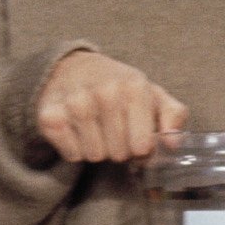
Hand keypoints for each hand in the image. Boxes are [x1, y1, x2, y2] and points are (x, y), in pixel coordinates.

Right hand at [34, 49, 185, 164]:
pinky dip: (75, 149)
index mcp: (134, 87)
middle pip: (119, 153)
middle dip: (119, 148)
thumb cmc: (119, 87)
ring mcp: (75, 103)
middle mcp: (104, 92)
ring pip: (94, 156)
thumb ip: (174, 116)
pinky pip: (72, 155)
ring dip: (97, 148)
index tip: (137, 137)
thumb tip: (173, 143)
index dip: (141, 149)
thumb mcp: (153, 95)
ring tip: (95, 128)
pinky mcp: (50, 116)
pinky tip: (77, 129)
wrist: (73, 68)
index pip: (142, 147)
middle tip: (113, 130)